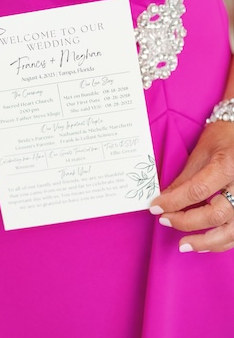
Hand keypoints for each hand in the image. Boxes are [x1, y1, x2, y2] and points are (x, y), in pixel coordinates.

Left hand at [150, 121, 233, 252]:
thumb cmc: (223, 137)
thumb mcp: (201, 152)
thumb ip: (185, 178)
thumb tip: (165, 198)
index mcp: (227, 166)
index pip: (197, 191)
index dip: (173, 203)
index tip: (155, 208)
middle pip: (215, 214)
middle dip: (186, 222)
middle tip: (165, 221)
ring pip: (231, 231)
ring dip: (206, 241)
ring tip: (184, 245)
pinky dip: (222, 241)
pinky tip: (205, 243)